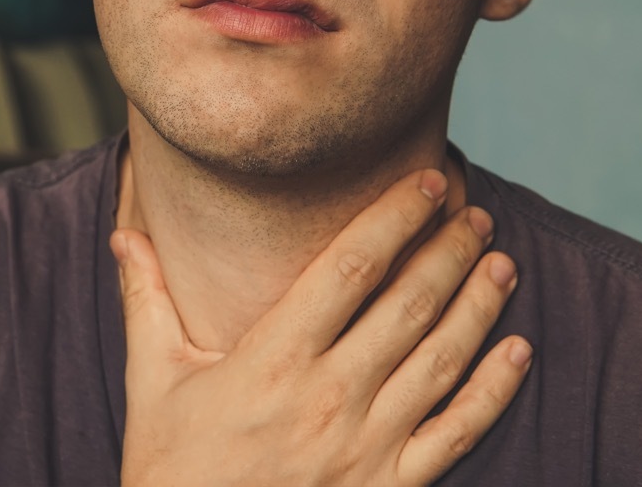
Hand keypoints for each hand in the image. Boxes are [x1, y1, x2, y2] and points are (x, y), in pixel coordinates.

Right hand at [112, 169, 529, 486]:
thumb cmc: (171, 467)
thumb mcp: (152, 379)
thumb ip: (146, 299)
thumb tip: (124, 232)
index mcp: (272, 359)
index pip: (350, 268)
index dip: (394, 218)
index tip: (427, 183)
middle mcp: (328, 397)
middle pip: (407, 305)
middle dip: (448, 251)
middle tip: (474, 214)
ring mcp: (366, 446)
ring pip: (441, 360)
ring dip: (478, 305)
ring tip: (500, 262)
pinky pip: (457, 433)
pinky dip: (493, 391)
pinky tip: (516, 351)